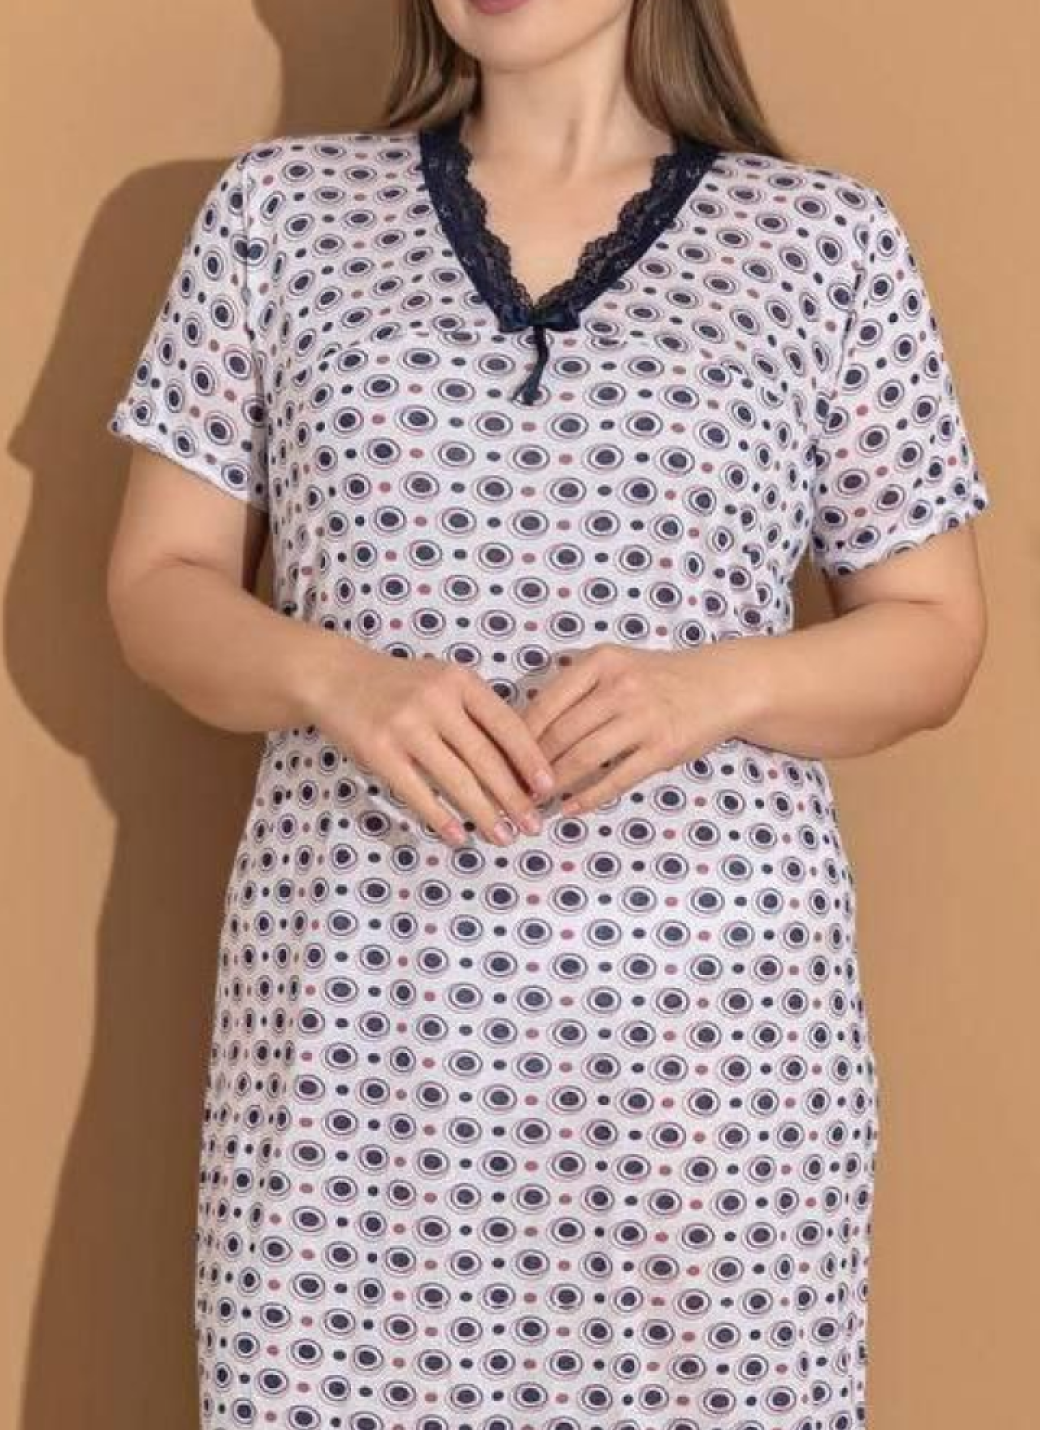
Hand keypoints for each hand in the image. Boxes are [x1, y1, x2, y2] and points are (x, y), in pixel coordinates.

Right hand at [301, 640, 556, 846]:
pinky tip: (458, 836)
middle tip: (532, 825)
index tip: (548, 788)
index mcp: (460, 681)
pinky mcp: (379, 751)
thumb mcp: (444, 684)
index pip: (506, 724)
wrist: (337, 678)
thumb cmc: (402, 686)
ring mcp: (405, 726)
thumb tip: (519, 766)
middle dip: (513, 797)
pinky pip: (417, 792)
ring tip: (503, 837)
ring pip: (456, 780)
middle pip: (485, 758)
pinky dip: (440, 818)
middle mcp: (435, 700)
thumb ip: (477, 714)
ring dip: (484, 814)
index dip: (530, 759)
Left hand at [520, 642, 761, 814]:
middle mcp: (620, 687)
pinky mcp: (663, 748)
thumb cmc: (657, 678)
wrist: (720, 685)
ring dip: (554, 784)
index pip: (545, 704)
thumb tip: (521, 728)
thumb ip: (575, 689)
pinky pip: (616, 779)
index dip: (517, 737)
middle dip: (530, 767)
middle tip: (512, 787)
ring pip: (584, 758)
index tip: (500, 758)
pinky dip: (589, 798)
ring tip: (536, 800)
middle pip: (560, 734)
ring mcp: (643, 718)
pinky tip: (571, 809)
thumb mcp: (614, 666)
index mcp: (600, 662)